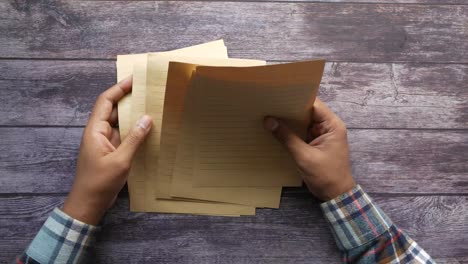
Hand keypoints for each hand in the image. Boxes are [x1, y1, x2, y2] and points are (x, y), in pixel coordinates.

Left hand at [63, 76, 152, 224]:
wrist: (88, 203)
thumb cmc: (100, 182)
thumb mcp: (120, 160)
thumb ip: (134, 138)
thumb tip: (147, 118)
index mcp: (95, 130)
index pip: (106, 101)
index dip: (119, 88)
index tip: (135, 80)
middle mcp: (98, 132)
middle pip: (113, 109)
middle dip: (129, 99)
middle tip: (147, 91)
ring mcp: (104, 142)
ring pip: (119, 123)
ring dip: (133, 116)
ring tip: (152, 107)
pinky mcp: (110, 152)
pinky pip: (123, 136)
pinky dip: (134, 131)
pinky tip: (148, 130)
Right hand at [263, 98, 354, 200]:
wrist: (336, 195)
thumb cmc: (325, 175)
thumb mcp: (304, 156)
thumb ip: (286, 138)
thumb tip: (268, 121)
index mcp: (332, 125)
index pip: (313, 105)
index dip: (297, 98)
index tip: (279, 95)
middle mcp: (328, 127)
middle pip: (307, 112)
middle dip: (289, 109)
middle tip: (270, 103)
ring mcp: (321, 135)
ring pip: (302, 122)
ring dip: (288, 120)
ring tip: (269, 113)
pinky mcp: (315, 143)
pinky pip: (301, 132)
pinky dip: (290, 131)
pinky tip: (275, 128)